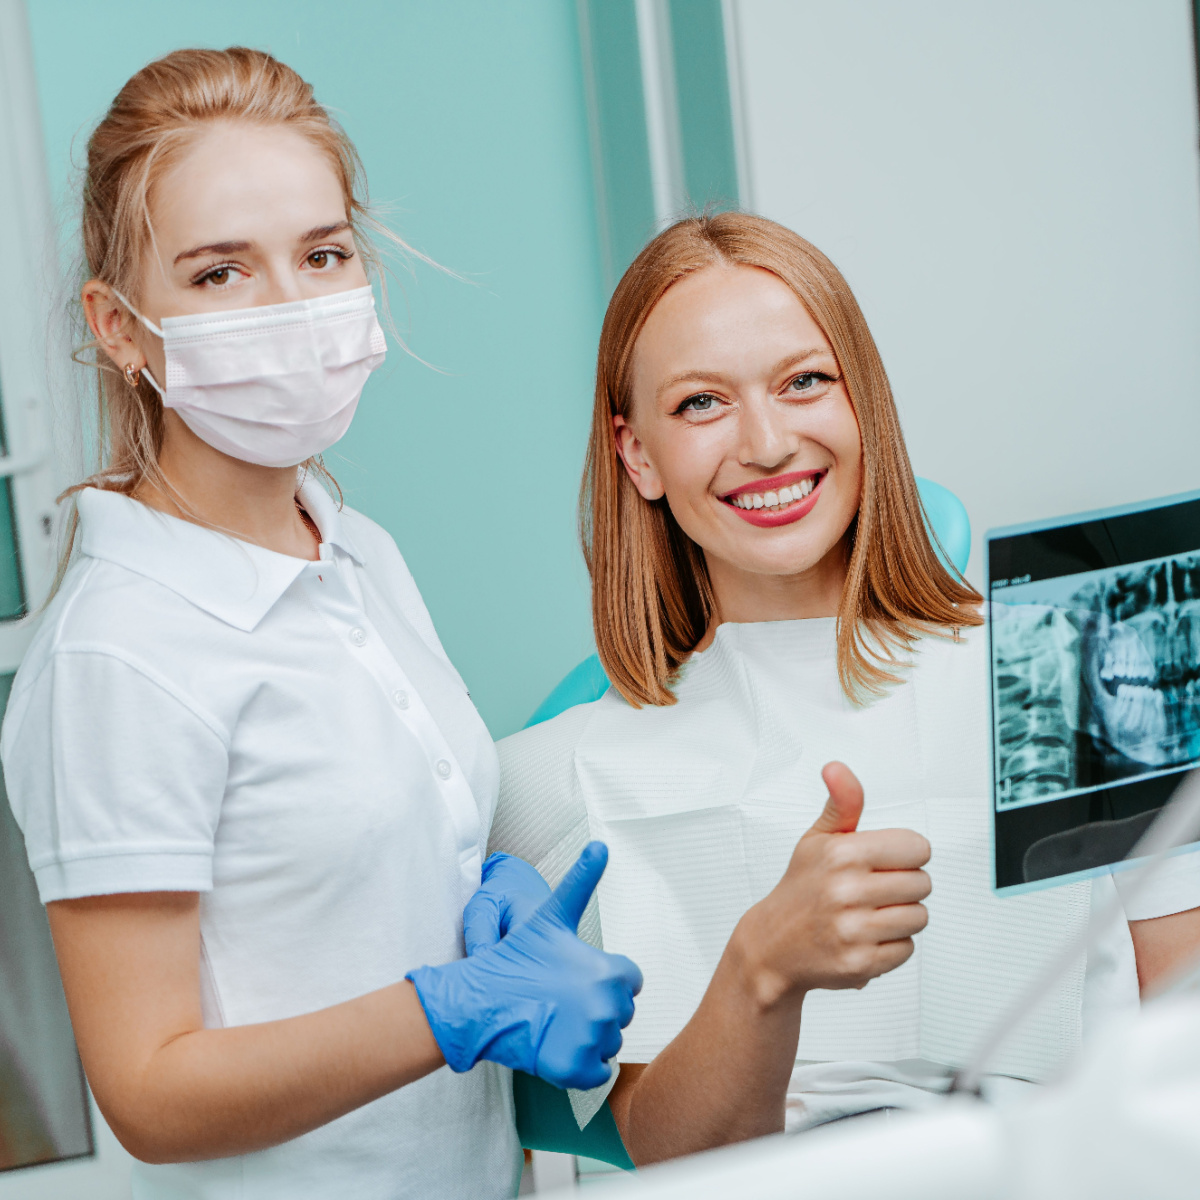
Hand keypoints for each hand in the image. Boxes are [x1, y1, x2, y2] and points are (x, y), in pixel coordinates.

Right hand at [408, 842, 642, 1089]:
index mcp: (611, 971)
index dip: (606, 981)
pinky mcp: (575, 1068)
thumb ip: (582, 880)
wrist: (480, 999)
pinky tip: (555, 1046)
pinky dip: (579, 1067)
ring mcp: (592, 1039)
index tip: (578, 979)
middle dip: (596, 1010)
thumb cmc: (516, 957)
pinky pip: (595, 1074)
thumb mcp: (553, 913)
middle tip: (561, 1001)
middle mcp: (608, 1005)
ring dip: (587, 1038)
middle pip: (620, 1015)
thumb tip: (600, 845)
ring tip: (555, 1021)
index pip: (631, 984)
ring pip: (608, 1045)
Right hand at [733, 762, 930, 1009]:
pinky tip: (865, 936)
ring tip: (870, 913)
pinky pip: (907, 948)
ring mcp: (854, 930)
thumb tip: (836, 767)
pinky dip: (891, 945)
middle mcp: (847, 891)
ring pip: (919, 917)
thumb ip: (842, 803)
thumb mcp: (818, 839)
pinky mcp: (861, 963)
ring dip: (901, 916)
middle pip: (922, 883)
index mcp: (842, 853)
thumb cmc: (802, 887)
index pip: (918, 847)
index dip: (905, 854)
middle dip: (903, 886)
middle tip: (872, 890)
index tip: (884, 861)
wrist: (773, 945)